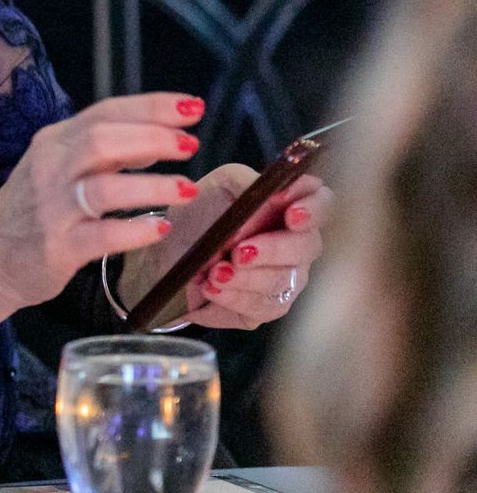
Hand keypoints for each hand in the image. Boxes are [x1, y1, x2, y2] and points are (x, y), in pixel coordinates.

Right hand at [0, 93, 205, 310]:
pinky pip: (102, 235)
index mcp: (53, 142)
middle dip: (154, 137)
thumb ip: (105, 153)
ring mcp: (51, 208)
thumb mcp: (59, 170)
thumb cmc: (31, 213)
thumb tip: (159, 139)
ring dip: (153, 186)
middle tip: (191, 145)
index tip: (192, 106)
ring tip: (187, 189)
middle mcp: (49, 168)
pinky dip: (135, 230)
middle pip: (103, 139)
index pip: (106, 112)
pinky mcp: (56, 247)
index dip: (152, 107)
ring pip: (105, 188)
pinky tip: (161, 228)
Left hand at [124, 164, 329, 329]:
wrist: (170, 248)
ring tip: (215, 272)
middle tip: (240, 251)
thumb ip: (246, 185)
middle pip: (305, 247)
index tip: (290, 213)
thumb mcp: (218, 186)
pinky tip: (212, 289)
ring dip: (246, 277)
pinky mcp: (265, 307)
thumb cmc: (202, 212)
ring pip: (281, 281)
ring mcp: (286, 278)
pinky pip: (260, 307)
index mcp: (290, 208)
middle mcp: (296, 245)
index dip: (314, 208)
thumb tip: (264, 203)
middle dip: (273, 249)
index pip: (322, 204)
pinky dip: (233, 297)